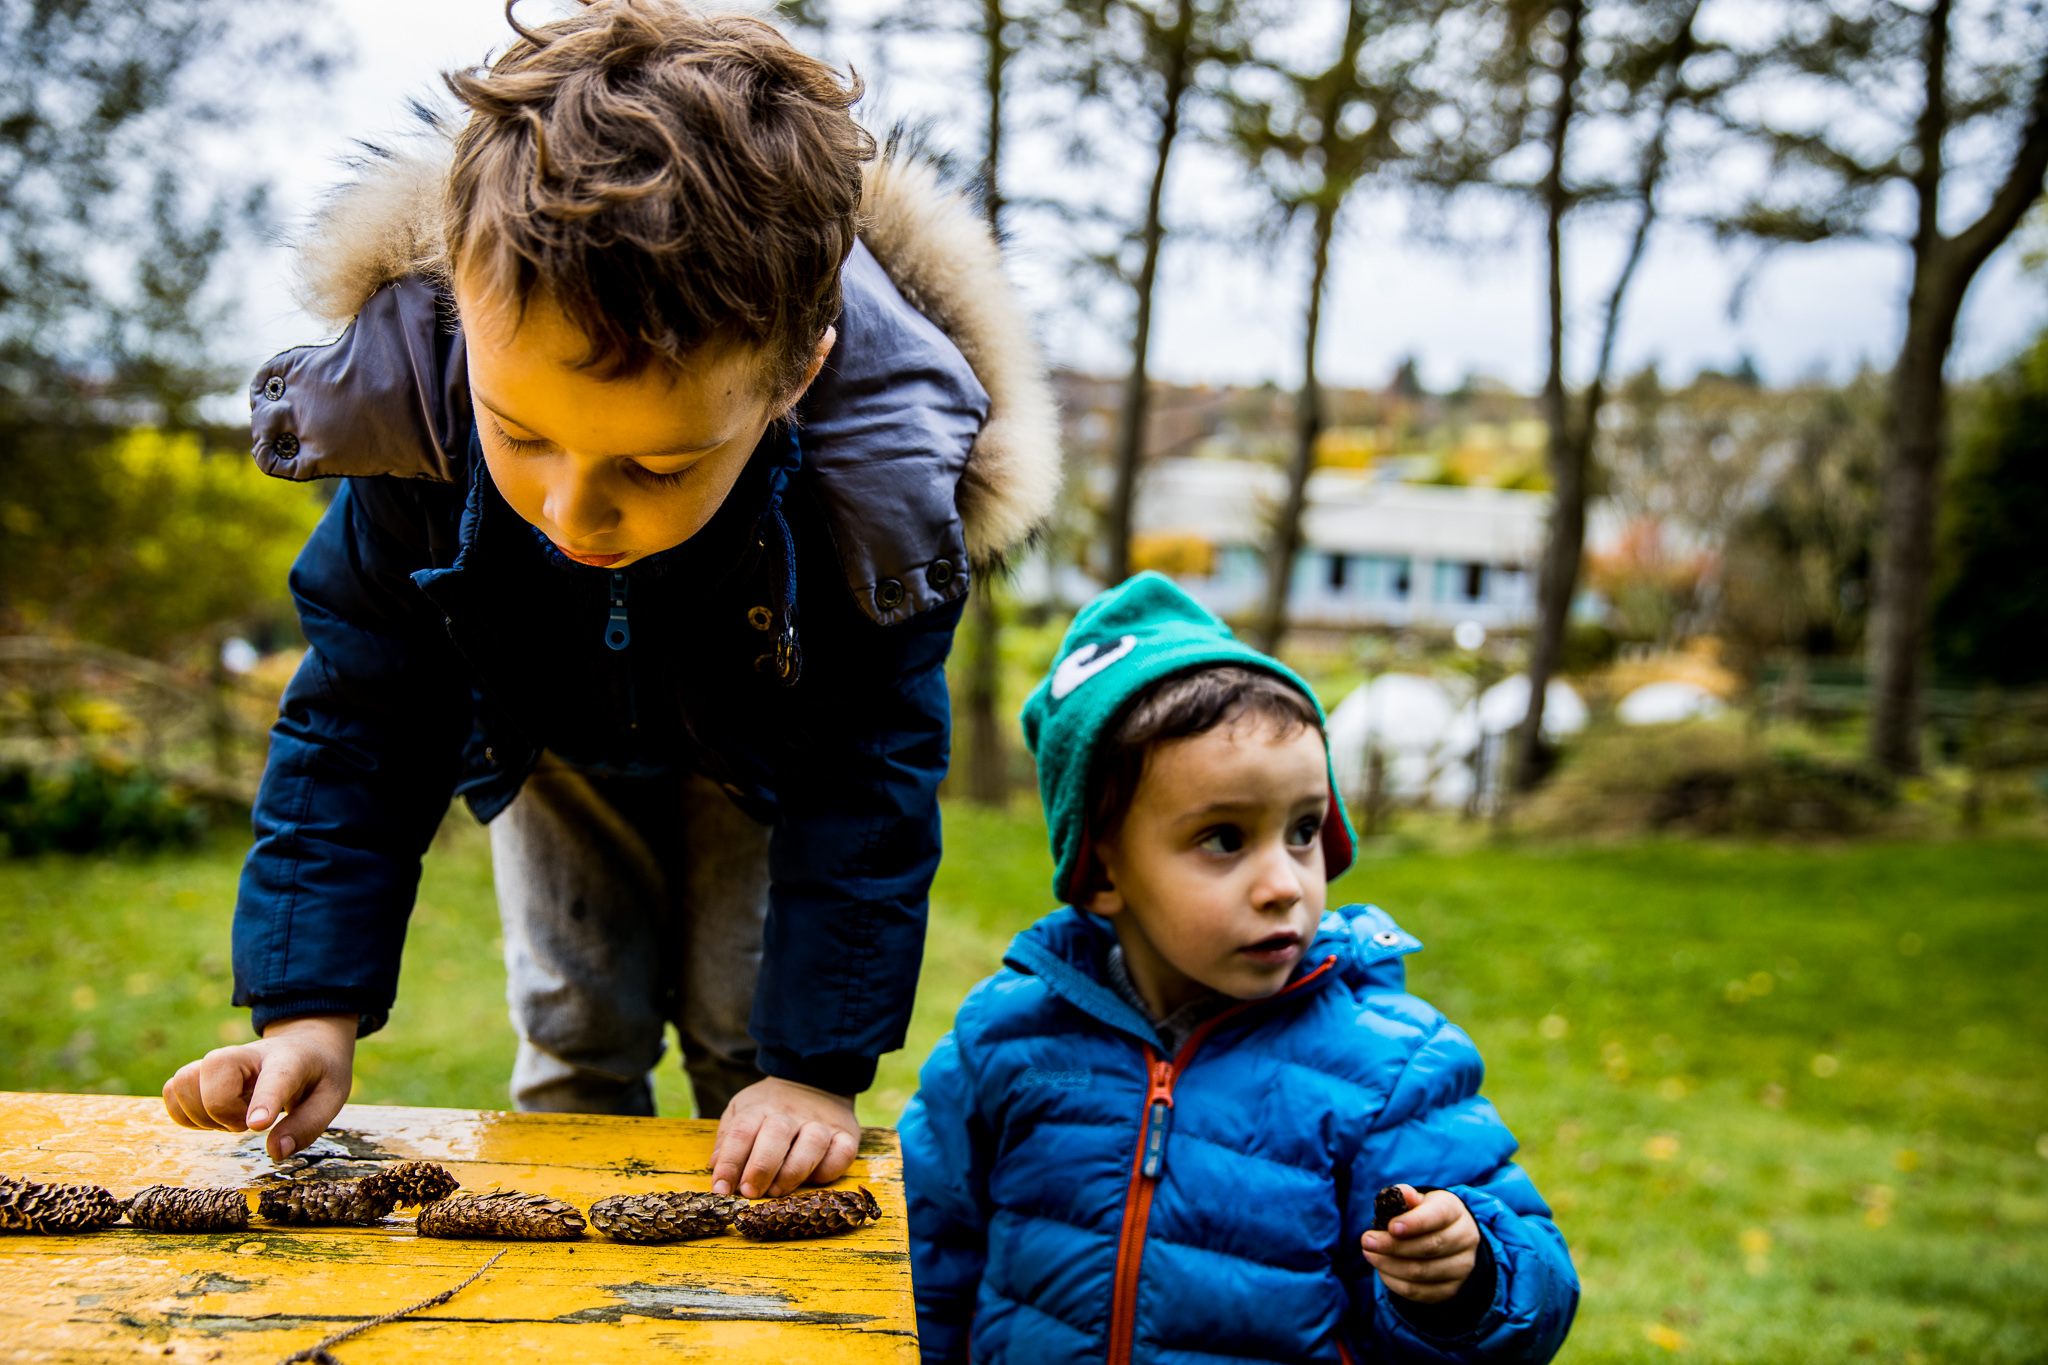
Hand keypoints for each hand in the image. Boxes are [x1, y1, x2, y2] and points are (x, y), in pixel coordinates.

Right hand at [162, 1014, 356, 1161]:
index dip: (263, 1101)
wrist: (303, 1045)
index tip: (256, 1125)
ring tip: (232, 1118)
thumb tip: (275, 1151)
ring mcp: (218, 1060)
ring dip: (202, 1115)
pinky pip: (171, 1092)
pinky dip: (186, 1114)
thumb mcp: (331, 1098)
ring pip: (182, 1083)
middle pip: (212, 1072)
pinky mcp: (198, 1072)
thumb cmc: (316, 1074)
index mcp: (290, 1060)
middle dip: (224, 1113)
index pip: (275, 1078)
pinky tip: (214, 1118)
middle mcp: (247, 1053)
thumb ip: (306, 1127)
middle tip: (248, 1123)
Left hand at [710, 1076, 859, 1198]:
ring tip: (776, 1190)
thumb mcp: (741, 1111)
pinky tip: (812, 1180)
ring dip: (793, 1172)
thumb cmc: (770, 1108)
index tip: (721, 1189)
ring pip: (813, 1142)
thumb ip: (729, 1139)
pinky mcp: (846, 1133)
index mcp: (759, 1107)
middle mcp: (791, 1112)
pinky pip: (842, 1153)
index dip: (729, 1162)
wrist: (813, 1081)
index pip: (741, 1131)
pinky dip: (829, 1170)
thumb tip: (715, 1167)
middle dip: (761, 1167)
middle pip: (777, 1133)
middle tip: (750, 1192)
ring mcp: (821, 1122)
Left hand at [1362, 1185, 1479, 1303]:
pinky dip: (1396, 1282)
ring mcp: (1461, 1267)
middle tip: (1367, 1241)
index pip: (1438, 1216)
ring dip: (1389, 1265)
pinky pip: (1420, 1292)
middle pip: (1429, 1247)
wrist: (1449, 1239)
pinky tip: (1382, 1270)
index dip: (1414, 1222)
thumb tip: (1399, 1193)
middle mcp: (1465, 1239)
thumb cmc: (1426, 1215)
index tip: (1391, 1227)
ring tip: (1370, 1254)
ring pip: (1422, 1272)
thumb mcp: (1419, 1201)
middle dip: (1393, 1245)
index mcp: (1455, 1211)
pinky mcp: (1452, 1290)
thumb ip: (1406, 1197)